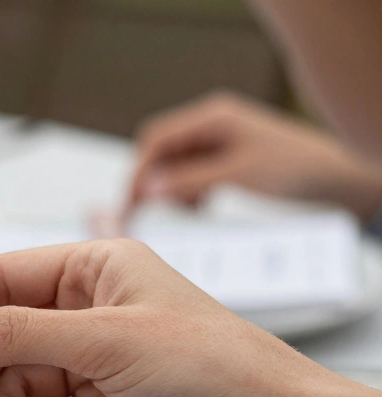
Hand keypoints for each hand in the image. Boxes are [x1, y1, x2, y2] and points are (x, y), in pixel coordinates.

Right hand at [127, 91, 381, 220]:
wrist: (335, 177)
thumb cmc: (297, 168)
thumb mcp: (236, 175)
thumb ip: (189, 181)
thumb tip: (148, 188)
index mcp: (212, 117)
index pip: (156, 139)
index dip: (140, 171)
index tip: (131, 201)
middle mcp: (211, 123)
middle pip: (161, 150)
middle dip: (153, 179)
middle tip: (145, 208)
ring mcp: (218, 138)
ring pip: (174, 163)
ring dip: (172, 187)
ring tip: (188, 207)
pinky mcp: (225, 156)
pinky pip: (191, 171)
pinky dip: (187, 190)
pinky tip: (200, 204)